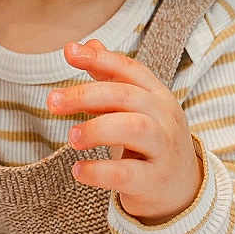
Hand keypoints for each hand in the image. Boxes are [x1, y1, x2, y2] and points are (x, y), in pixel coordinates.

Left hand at [48, 39, 206, 224]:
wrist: (182, 189)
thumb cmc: (150, 144)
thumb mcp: (135, 110)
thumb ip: (109, 79)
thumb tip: (84, 44)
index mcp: (158, 97)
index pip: (131, 70)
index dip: (101, 59)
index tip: (69, 52)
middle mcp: (164, 119)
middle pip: (127, 96)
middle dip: (86, 94)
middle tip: (52, 101)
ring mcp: (163, 149)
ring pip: (133, 128)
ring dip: (97, 128)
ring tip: (72, 138)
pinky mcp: (154, 181)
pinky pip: (126, 173)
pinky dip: (99, 171)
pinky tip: (78, 170)